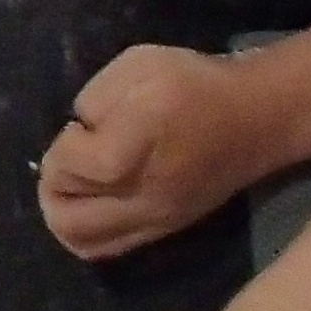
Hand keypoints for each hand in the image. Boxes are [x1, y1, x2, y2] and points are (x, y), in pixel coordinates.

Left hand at [39, 44, 278, 261]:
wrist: (257, 119)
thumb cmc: (194, 83)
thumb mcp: (138, 63)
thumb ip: (95, 98)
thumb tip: (79, 131)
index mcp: (138, 146)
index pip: (76, 168)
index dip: (62, 148)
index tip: (78, 128)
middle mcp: (145, 195)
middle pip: (69, 219)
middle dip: (53, 186)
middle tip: (66, 158)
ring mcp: (156, 220)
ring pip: (84, 242)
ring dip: (64, 213)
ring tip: (75, 181)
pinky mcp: (164, 230)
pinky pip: (109, 247)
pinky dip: (86, 228)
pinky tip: (94, 197)